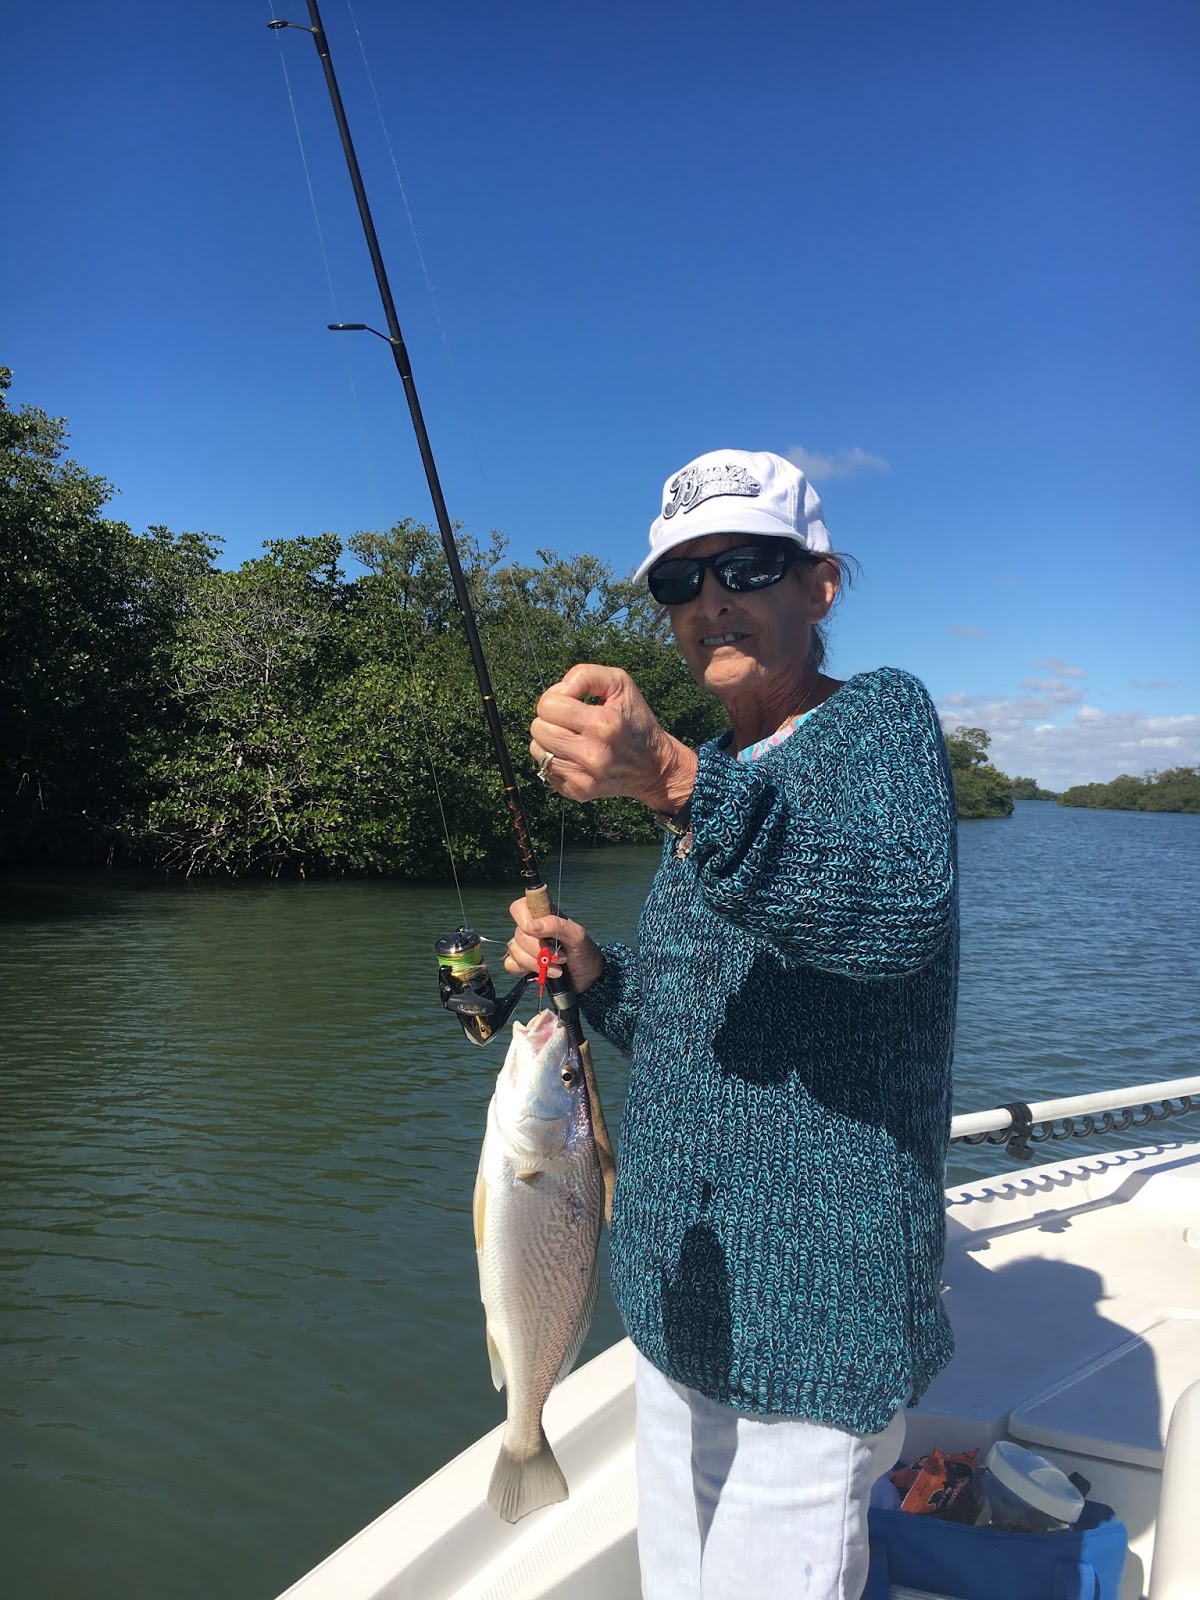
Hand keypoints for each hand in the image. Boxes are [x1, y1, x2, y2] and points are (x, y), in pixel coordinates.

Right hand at [504, 898, 605, 994]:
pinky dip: (527, 970)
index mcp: (543, 915)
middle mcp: (531, 929)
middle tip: (560, 956)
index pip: (519, 907)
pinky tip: (542, 972)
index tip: (540, 932)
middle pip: (519, 934)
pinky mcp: (522, 964)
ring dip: (537, 963)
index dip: (525, 920)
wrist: (587, 978)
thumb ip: (556, 925)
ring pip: (514, 950)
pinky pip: (510, 964)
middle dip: (539, 950)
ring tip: (556, 967)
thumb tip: (532, 926)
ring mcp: (525, 947)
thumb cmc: (584, 952)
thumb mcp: (577, 935)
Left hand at [530, 663, 696, 812]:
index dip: (557, 698)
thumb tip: (559, 690)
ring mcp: (584, 777)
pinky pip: (546, 769)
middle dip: (550, 719)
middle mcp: (592, 753)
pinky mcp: (578, 792)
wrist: (654, 767)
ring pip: (536, 749)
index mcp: (602, 723)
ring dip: (550, 739)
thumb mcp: (620, 684)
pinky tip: (576, 756)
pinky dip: (557, 759)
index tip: (574, 702)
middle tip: (571, 721)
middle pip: (538, 728)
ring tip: (573, 738)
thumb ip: (585, 675)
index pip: (547, 705)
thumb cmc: (634, 720)